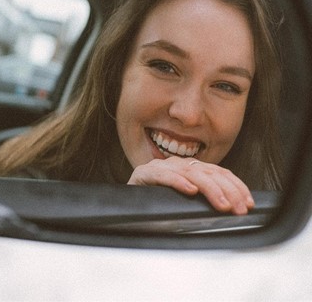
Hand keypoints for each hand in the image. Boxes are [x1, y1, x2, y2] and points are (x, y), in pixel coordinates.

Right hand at [127, 157, 253, 214]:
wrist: (127, 212)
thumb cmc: (158, 212)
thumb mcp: (188, 206)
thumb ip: (205, 200)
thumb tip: (235, 207)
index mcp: (188, 169)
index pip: (218, 172)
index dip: (236, 186)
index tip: (249, 202)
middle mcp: (176, 164)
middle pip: (208, 172)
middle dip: (228, 191)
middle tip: (239, 209)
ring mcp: (159, 167)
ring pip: (190, 173)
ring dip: (210, 189)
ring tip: (222, 204)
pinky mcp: (144, 174)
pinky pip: (164, 175)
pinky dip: (179, 182)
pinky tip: (190, 191)